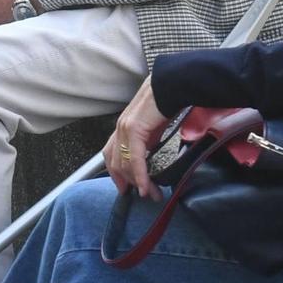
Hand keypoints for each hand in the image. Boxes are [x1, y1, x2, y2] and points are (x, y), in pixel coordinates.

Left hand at [105, 75, 172, 199]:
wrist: (171, 86)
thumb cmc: (166, 104)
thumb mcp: (152, 126)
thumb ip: (147, 140)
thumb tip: (150, 156)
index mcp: (123, 127)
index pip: (111, 154)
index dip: (116, 174)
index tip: (125, 189)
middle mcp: (120, 128)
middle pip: (116, 163)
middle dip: (128, 183)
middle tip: (145, 196)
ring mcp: (125, 129)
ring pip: (124, 164)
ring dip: (139, 183)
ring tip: (153, 195)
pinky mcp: (135, 130)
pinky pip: (135, 159)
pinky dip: (140, 176)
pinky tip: (146, 188)